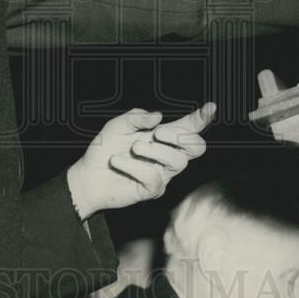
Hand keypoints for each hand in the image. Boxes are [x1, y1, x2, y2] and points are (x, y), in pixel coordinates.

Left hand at [66, 104, 214, 219]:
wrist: (88, 175)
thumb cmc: (104, 149)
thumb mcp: (117, 125)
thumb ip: (137, 117)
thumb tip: (159, 117)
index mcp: (162, 136)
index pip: (189, 126)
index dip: (203, 118)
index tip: (211, 107)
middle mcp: (167, 154)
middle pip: (197, 147)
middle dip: (182, 137)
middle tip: (158, 133)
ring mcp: (162, 173)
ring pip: (178, 162)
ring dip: (154, 151)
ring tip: (133, 147)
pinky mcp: (153, 190)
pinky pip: (153, 177)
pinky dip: (133, 166)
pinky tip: (118, 162)